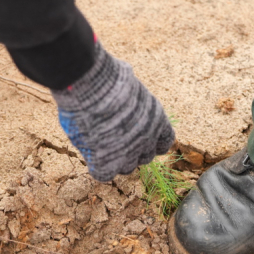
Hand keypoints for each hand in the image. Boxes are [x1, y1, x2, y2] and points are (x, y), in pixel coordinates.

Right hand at [51, 43, 174, 181]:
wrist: (93, 87)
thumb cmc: (109, 79)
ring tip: (99, 141)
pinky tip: (90, 152)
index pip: (163, 142)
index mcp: (157, 120)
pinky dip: (97, 166)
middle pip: (144, 157)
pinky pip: (104, 174)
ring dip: (115, 158)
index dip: (150, 141)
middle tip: (113, 135)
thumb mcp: (132, 87)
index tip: (138, 135)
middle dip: (132, 149)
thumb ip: (135, 102)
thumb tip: (127, 97)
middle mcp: (147, 140)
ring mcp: (128, 154)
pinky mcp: (106, 163)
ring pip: (126, 167)